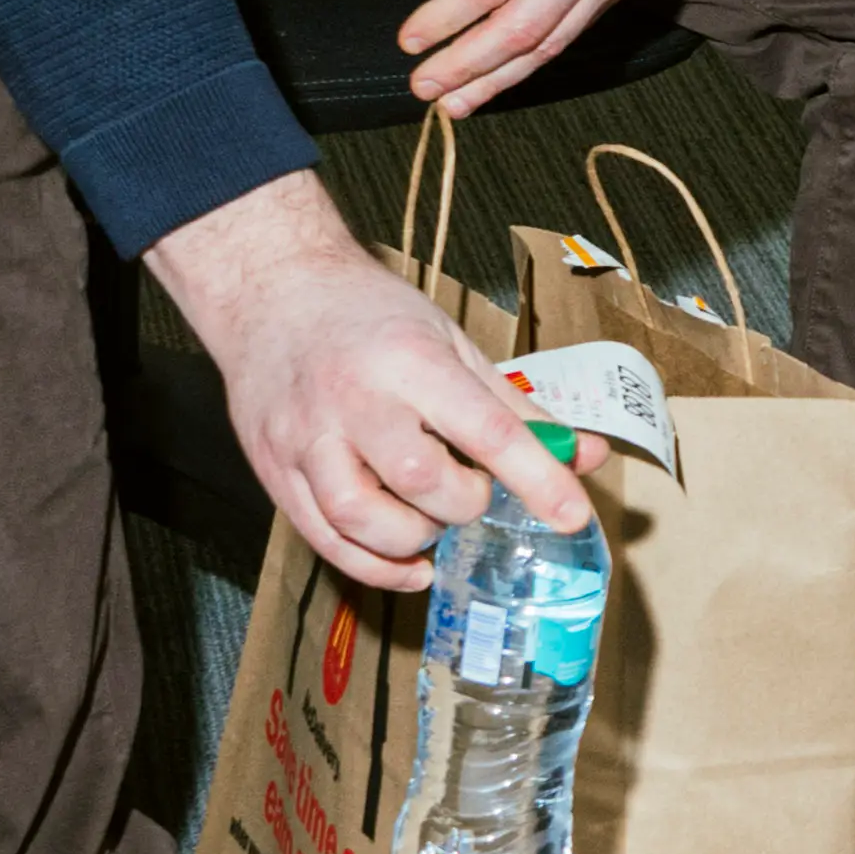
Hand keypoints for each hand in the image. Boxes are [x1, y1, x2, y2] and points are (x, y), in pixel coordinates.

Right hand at [149, 174, 586, 592]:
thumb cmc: (370, 315)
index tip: (572, 513)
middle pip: (421, 480)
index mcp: (411, 361)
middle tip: (470, 492)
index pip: (486, 430)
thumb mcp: (452, 345)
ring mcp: (306, 437)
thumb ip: (518, 410)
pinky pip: (323, 538)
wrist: (270, 288)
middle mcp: (355, 399)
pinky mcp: (274, 468)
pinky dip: (372, 565)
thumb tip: (584, 455)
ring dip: (413, 539)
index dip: (536, 479)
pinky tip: (406, 561)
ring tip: (430, 520)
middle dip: (463, 504)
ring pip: (360, 519)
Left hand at [400, 0, 734, 115]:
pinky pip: (576, 30)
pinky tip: (507, 72)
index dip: (442, 19)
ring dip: (500, 79)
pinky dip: (538, 60)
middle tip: (422, 88)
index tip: (407, 39)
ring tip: (456, 103)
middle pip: (519, 29)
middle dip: (465, 66)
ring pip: (551, 43)